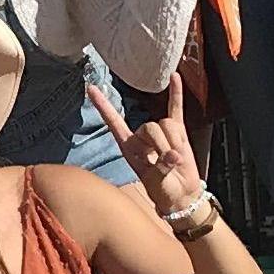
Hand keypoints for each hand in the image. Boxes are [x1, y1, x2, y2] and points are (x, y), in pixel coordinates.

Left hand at [86, 77, 202, 226]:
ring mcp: (161, 132)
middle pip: (150, 126)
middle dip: (161, 145)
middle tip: (168, 163)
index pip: (113, 121)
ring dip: (174, 142)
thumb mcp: (158, 183)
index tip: (92, 88)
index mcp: (129, 146)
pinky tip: (175, 77)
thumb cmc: (164, 192)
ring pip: (166, 124)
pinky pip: (176, 109)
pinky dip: (177, 94)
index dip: (103, 105)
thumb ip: (163, 168)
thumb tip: (174, 156)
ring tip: (176, 159)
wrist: (182, 196)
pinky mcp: (178, 132)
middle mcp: (142, 136)